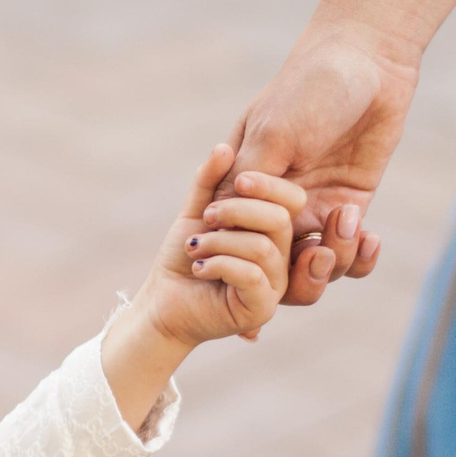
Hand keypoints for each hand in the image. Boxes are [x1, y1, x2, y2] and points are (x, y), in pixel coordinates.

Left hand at [138, 144, 308, 347]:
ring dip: (220, 241)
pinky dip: (219, 264)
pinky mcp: (262, 308)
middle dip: (237, 211)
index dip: (269, 185)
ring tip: (196, 248)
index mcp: (273, 230)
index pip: (293, 199)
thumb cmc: (184, 258)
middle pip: (281, 219)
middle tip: (207, 218)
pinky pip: (252, 275)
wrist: (163, 302)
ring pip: (264, 248)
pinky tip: (200, 267)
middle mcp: (283, 256)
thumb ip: (211, 181)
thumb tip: (224, 148)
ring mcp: (276, 284)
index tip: (238, 181)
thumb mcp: (197, 211)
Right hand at [227, 21, 409, 303]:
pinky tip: (366, 235)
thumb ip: (251, 178)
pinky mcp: (348, 206)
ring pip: (311, 266)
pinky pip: (348, 251)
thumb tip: (220, 221)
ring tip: (342, 227)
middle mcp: (273, 202)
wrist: (368, 62)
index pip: (232, 235)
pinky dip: (357, 256)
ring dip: (329, 263)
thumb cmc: (310, 87)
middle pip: (270, 264)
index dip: (242, 254)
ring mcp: (312, 207)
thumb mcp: (273, 133)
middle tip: (313, 254)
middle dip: (290, 274)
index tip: (264, 248)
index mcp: (242, 182)